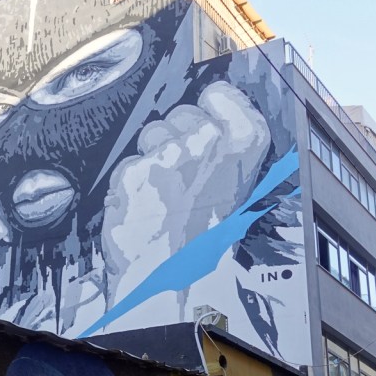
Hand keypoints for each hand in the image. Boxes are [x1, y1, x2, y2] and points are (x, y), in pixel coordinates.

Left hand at [101, 81, 270, 308]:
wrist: (174, 281)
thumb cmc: (205, 240)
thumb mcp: (236, 188)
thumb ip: (226, 148)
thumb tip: (209, 119)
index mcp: (246, 141)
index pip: (219, 93)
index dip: (208, 111)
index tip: (206, 132)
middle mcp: (210, 139)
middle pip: (181, 113)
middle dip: (176, 138)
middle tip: (184, 181)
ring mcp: (171, 153)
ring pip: (151, 134)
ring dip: (153, 159)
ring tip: (165, 198)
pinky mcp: (135, 170)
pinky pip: (129, 163)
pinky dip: (131, 184)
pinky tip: (145, 208)